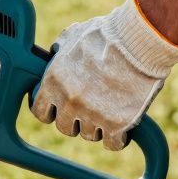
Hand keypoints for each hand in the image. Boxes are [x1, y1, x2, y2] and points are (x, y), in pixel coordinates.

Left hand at [31, 0, 177, 149]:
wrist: (137, 43)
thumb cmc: (106, 35)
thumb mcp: (73, 36)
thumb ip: (60, 49)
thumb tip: (55, 51)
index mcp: (54, 82)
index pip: (40, 111)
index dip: (50, 111)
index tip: (59, 109)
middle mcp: (69, 102)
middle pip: (64, 127)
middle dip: (75, 120)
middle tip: (89, 109)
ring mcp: (91, 115)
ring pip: (89, 134)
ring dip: (97, 126)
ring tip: (109, 112)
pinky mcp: (116, 125)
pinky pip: (112, 143)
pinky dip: (118, 138)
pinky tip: (123, 129)